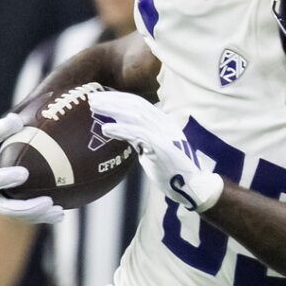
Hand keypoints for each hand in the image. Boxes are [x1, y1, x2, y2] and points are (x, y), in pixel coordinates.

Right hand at [0, 112, 64, 223]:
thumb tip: (16, 120)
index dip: (4, 178)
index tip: (24, 174)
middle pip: (4, 207)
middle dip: (26, 207)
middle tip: (48, 201)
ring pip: (16, 216)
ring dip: (37, 216)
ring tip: (59, 212)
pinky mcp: (3, 212)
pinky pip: (21, 218)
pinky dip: (39, 217)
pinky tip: (59, 215)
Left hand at [93, 90, 223, 211]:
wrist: (193, 187)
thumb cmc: (172, 171)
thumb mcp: (153, 150)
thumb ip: (139, 139)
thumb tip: (121, 131)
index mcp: (164, 124)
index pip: (139, 104)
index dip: (118, 98)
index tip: (100, 98)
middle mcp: (165, 125)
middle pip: (136, 105)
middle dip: (112, 99)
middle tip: (92, 98)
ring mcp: (166, 135)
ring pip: (136, 115)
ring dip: (113, 110)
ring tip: (94, 108)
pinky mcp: (164, 147)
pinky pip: (140, 134)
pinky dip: (122, 129)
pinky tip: (106, 129)